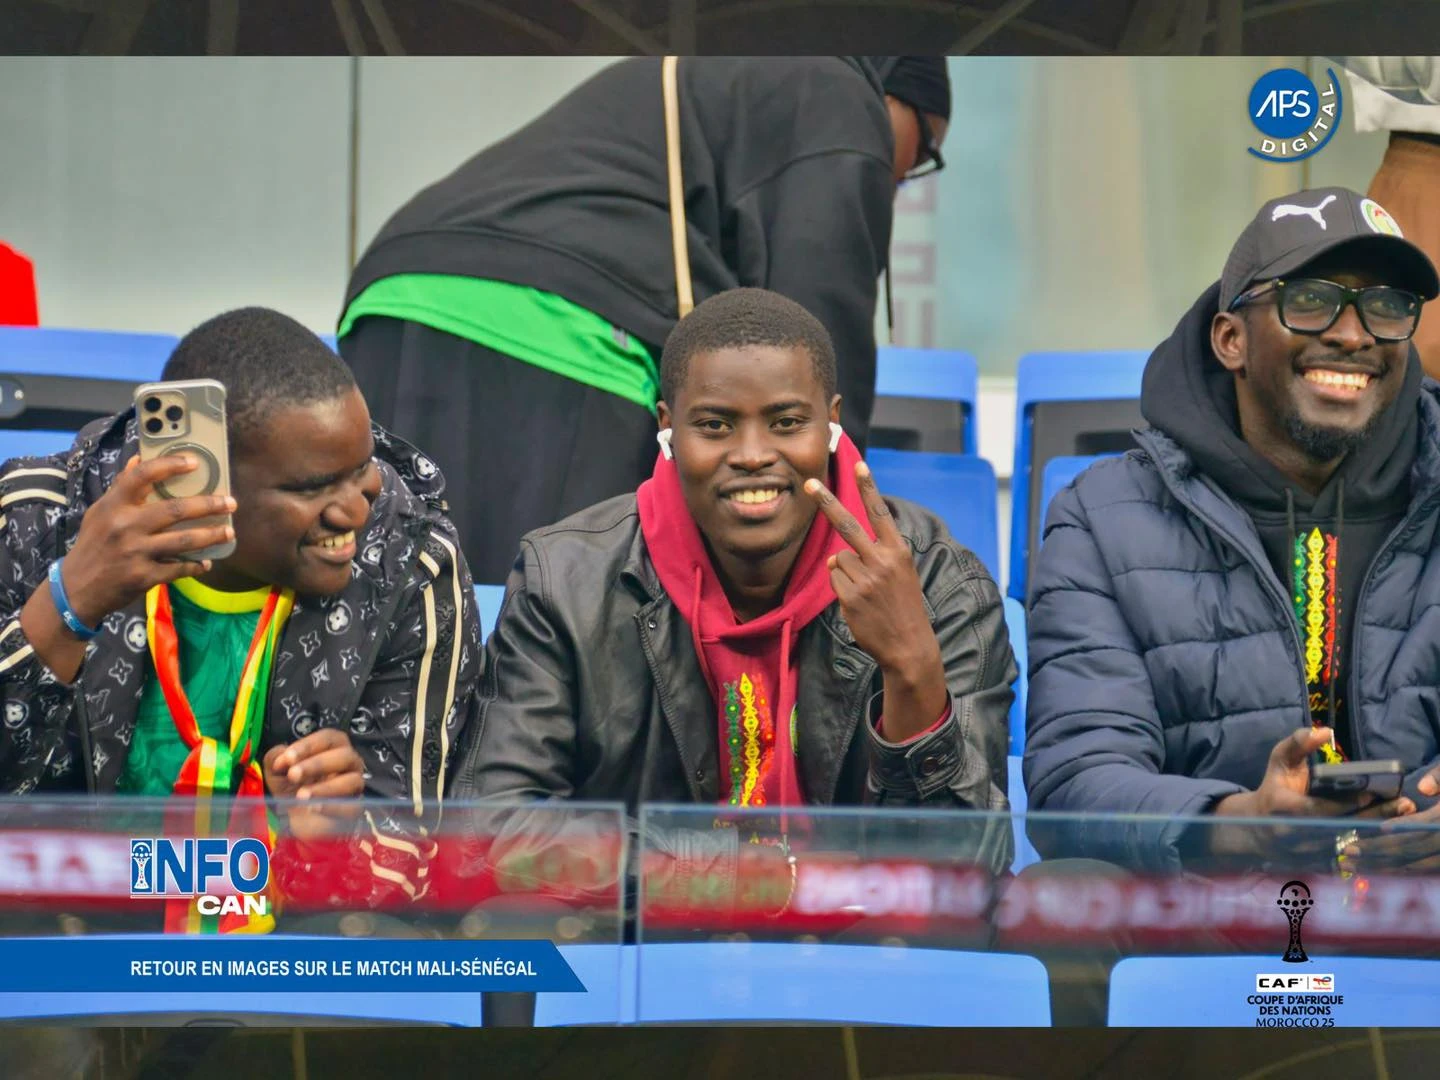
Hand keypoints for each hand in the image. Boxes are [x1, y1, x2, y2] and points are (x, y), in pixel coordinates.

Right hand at [61, 454, 235, 627]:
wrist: (77, 589)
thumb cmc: (93, 545)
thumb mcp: (99, 513)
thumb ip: (121, 487)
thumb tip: (139, 458)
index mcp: (114, 506)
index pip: (142, 476)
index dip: (169, 465)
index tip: (194, 462)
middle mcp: (125, 526)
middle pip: (175, 510)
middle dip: (208, 505)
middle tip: (230, 503)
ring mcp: (136, 552)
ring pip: (184, 540)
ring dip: (212, 536)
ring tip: (229, 532)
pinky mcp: (144, 576)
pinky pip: (179, 568)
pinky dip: (196, 566)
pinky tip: (206, 563)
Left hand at [263, 728, 364, 840]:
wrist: (296, 819)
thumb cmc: (291, 787)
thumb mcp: (277, 771)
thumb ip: (275, 758)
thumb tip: (280, 756)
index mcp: (332, 748)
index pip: (329, 738)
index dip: (309, 746)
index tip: (287, 758)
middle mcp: (349, 763)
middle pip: (345, 755)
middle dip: (318, 764)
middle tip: (293, 775)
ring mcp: (354, 786)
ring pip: (353, 780)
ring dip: (325, 787)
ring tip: (301, 796)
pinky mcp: (354, 809)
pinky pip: (351, 807)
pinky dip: (332, 807)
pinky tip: (312, 808)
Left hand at [804, 461, 947, 740]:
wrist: (909, 645)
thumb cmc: (903, 607)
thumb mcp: (900, 574)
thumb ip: (874, 557)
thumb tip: (837, 554)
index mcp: (898, 551)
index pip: (880, 513)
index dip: (869, 488)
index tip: (858, 464)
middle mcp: (882, 561)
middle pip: (847, 525)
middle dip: (827, 503)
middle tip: (809, 484)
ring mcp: (865, 579)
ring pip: (837, 559)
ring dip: (844, 572)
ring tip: (866, 592)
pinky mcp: (850, 596)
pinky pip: (834, 580)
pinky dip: (841, 588)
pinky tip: (859, 603)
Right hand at [1208, 728, 1414, 858]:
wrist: (1261, 825)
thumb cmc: (1275, 786)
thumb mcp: (1280, 761)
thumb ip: (1298, 743)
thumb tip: (1325, 732)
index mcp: (1286, 808)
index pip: (1317, 809)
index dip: (1343, 804)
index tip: (1369, 795)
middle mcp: (1300, 833)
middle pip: (1343, 828)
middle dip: (1373, 816)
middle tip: (1400, 804)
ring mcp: (1313, 849)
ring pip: (1352, 842)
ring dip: (1378, 828)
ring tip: (1402, 813)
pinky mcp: (1324, 859)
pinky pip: (1353, 852)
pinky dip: (1373, 841)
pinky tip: (1391, 828)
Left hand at [1341, 766, 1439, 874]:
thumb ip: (1439, 777)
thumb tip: (1423, 788)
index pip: (1422, 826)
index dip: (1400, 827)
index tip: (1373, 829)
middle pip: (1413, 850)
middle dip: (1379, 852)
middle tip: (1346, 853)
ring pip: (1415, 866)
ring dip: (1383, 868)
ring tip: (1350, 866)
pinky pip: (1420, 872)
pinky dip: (1397, 872)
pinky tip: (1373, 871)